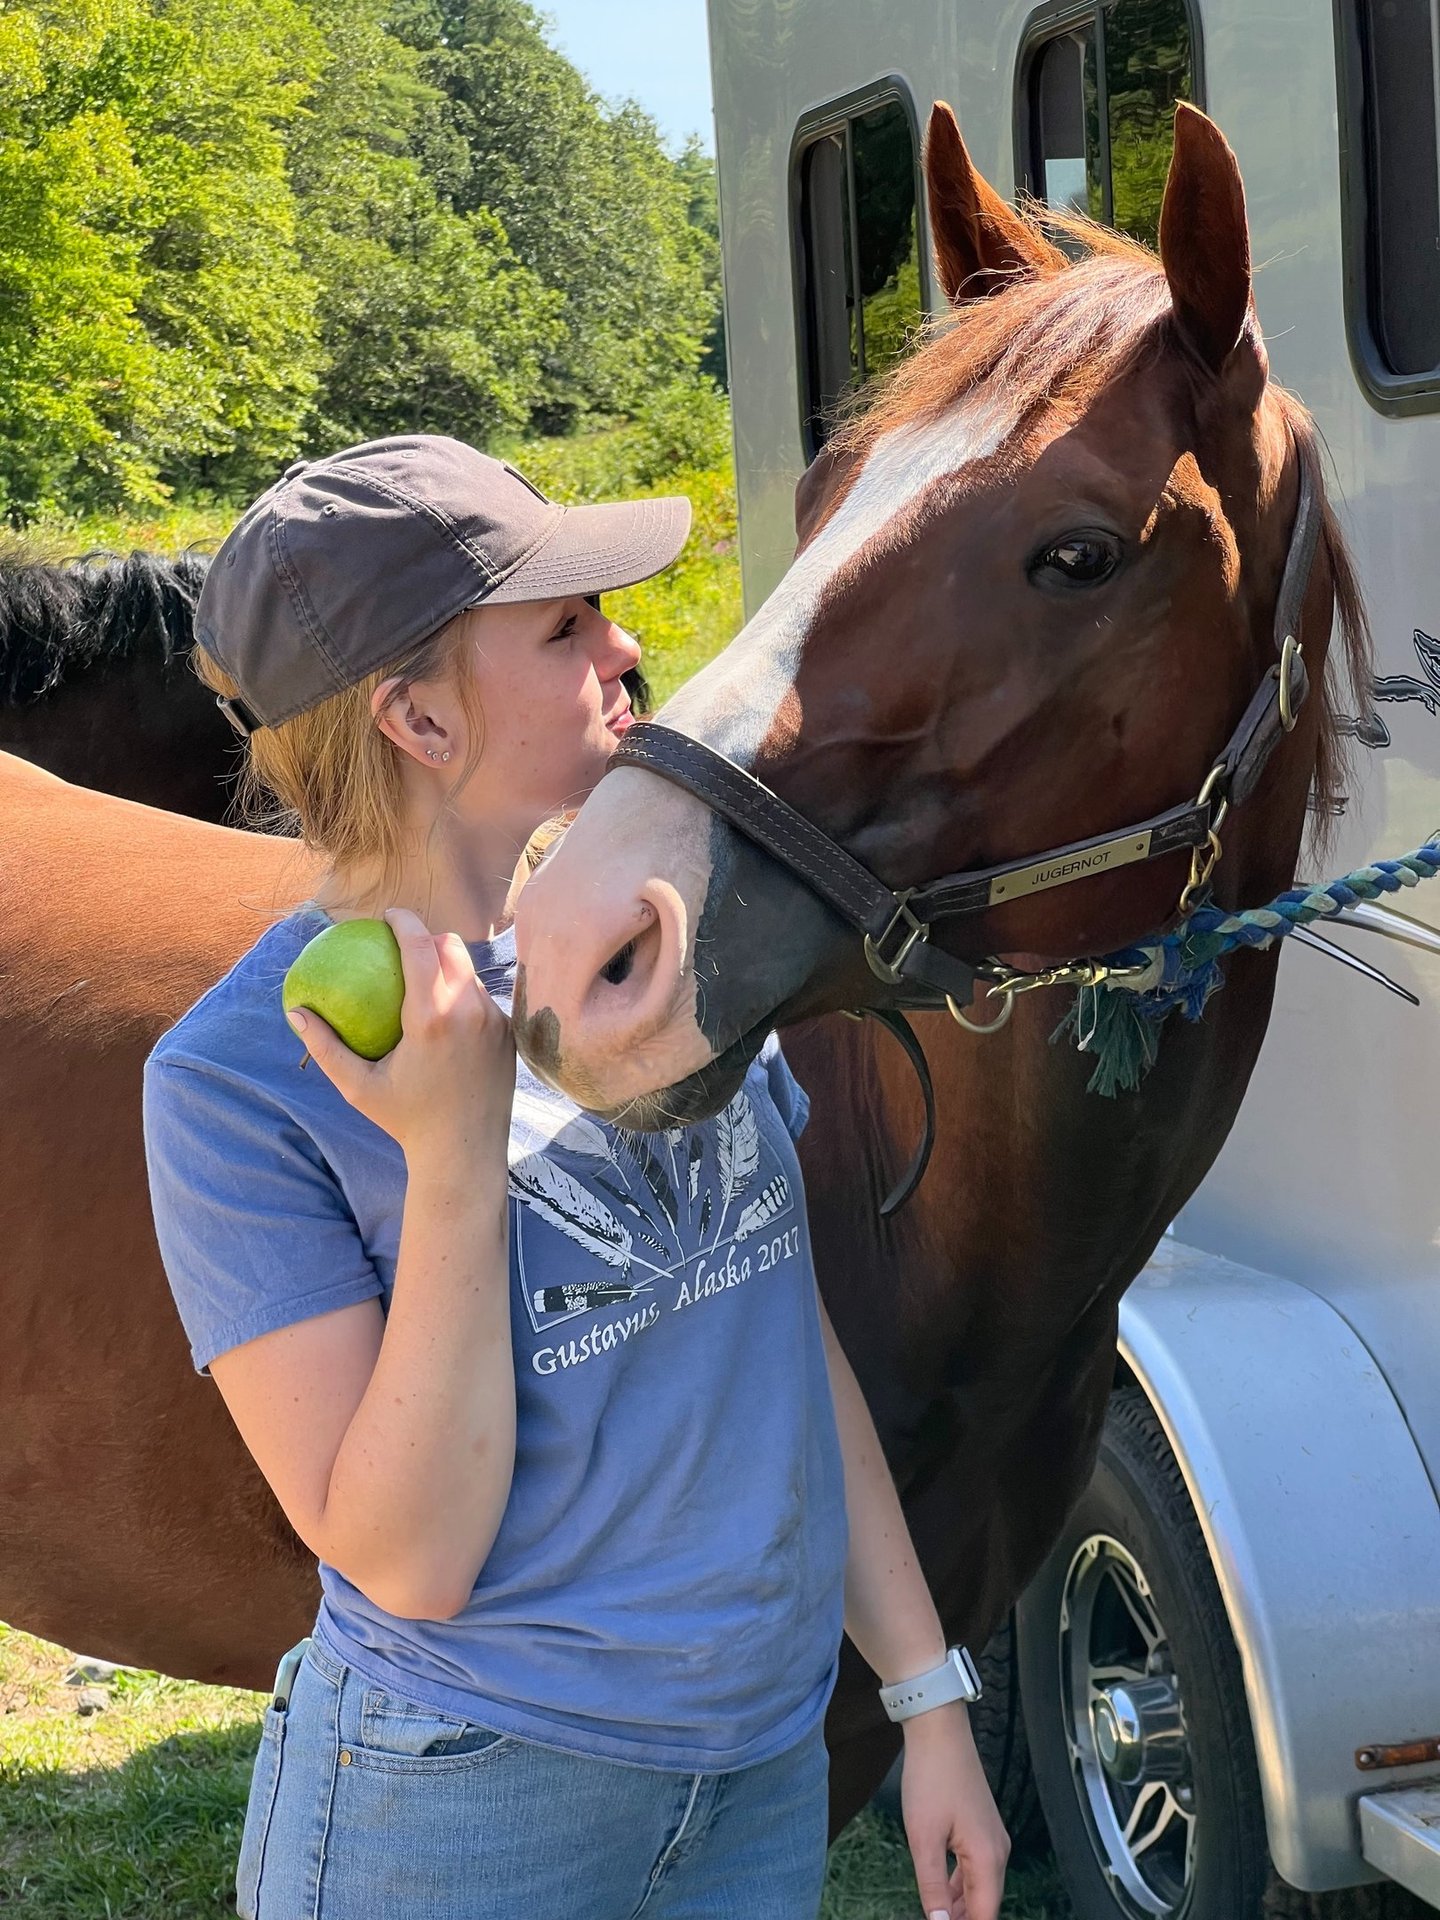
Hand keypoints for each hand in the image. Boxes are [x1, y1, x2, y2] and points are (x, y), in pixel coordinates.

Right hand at [287, 907, 513, 1164]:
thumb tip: (294, 1012)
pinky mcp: (508, 1035)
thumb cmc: (405, 1121)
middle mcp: (468, 1010)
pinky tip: (445, 1013)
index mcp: (431, 1016)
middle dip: (428, 936)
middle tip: (405, 945)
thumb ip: (324, 1047)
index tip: (388, 915)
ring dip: (448, 967)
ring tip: (424, 977)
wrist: (464, 1154)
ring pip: (470, 973)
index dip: (405, 920)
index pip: (420, 945)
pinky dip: (463, 996)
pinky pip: (483, 1001)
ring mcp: (494, 1021)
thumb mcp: (357, 1086)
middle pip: (452, 947)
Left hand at [899, 1702, 1010, 1919]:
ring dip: (961, 1907)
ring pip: (980, 1887)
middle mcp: (998, 1851)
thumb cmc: (931, 1778)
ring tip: (937, 1916)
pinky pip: (975, 1869)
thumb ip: (932, 1886)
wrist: (939, 1731)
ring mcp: (992, 1838)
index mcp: (988, 1858)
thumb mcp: (923, 1838)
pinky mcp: (982, 1828)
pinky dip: (960, 1886)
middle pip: (986, 1904)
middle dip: (964, 1918)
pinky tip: (943, 1894)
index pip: (985, 1915)